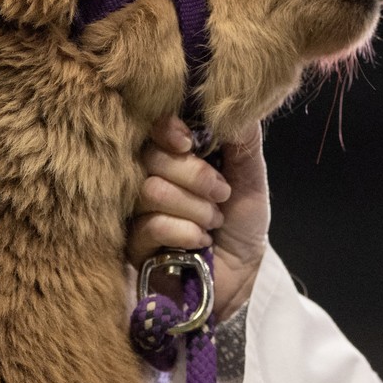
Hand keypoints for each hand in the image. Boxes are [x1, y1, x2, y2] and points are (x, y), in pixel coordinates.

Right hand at [128, 115, 269, 321]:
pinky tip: (199, 242)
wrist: (240, 278)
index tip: (190, 141)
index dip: (169, 128)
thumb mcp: (251, 180)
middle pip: (151, 156)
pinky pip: (150, 225)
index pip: (155, 127)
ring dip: (194, 207)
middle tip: (222, 193)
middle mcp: (150, 177)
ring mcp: (136, 211)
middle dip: (195, 175)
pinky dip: (184, 231)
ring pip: (150, 190)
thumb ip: (243, 143)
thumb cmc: (241, 225)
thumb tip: (237, 103)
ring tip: (213, 222)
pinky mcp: (132, 245)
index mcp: (176, 156)